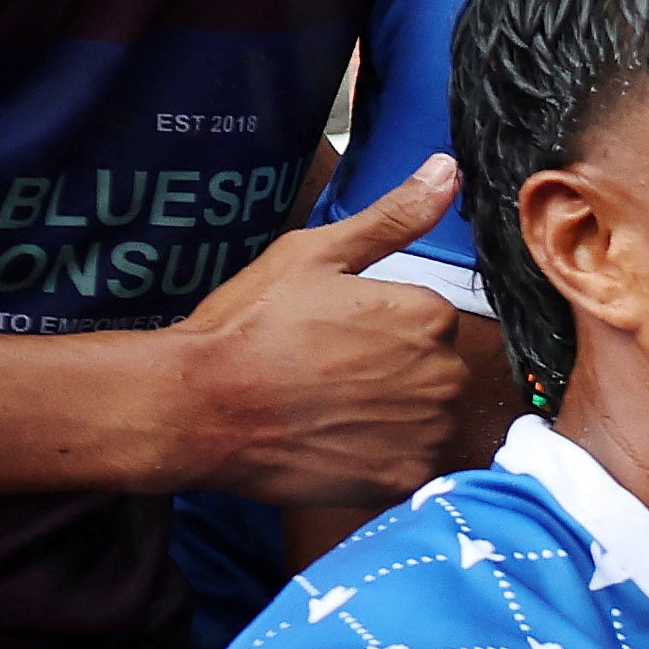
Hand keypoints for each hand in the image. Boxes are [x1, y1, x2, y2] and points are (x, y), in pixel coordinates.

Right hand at [165, 158, 474, 501]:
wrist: (200, 406)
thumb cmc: (250, 325)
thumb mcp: (316, 254)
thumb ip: (392, 217)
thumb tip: (447, 170)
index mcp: (430, 315)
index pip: (429, 322)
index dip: (380, 328)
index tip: (333, 336)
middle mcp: (444, 374)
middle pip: (435, 371)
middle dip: (393, 372)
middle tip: (325, 375)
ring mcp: (427, 431)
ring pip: (427, 419)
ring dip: (391, 416)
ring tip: (327, 410)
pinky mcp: (405, 478)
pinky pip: (411, 464)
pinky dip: (381, 457)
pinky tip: (336, 442)